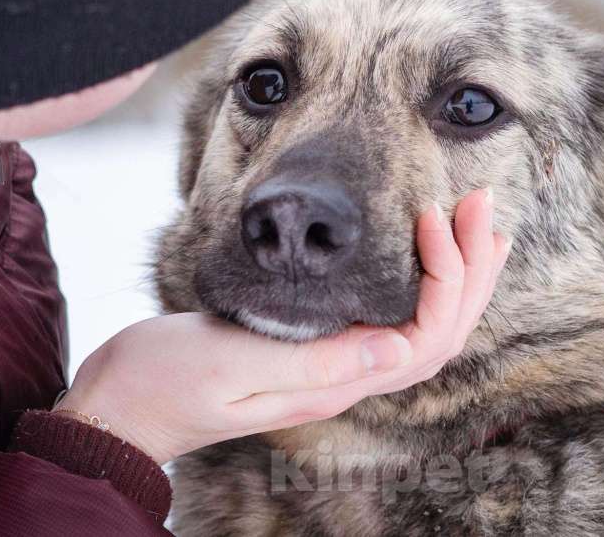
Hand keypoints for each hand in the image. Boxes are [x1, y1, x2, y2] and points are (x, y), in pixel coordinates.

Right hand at [55, 188, 508, 463]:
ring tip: (477, 220)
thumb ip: (316, 362)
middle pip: (440, 331)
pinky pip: (393, 317)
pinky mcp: (318, 347)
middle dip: (471, 267)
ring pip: (424, 326)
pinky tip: (427, 254)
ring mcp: (335, 365)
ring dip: (458, 275)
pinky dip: (422, 282)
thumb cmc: (165, 383)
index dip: (446, 278)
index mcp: (332, 382)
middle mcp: (345, 377)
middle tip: (482, 202)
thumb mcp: (233, 367)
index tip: (431, 216)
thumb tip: (399, 351)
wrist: (121, 402)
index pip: (425, 336)